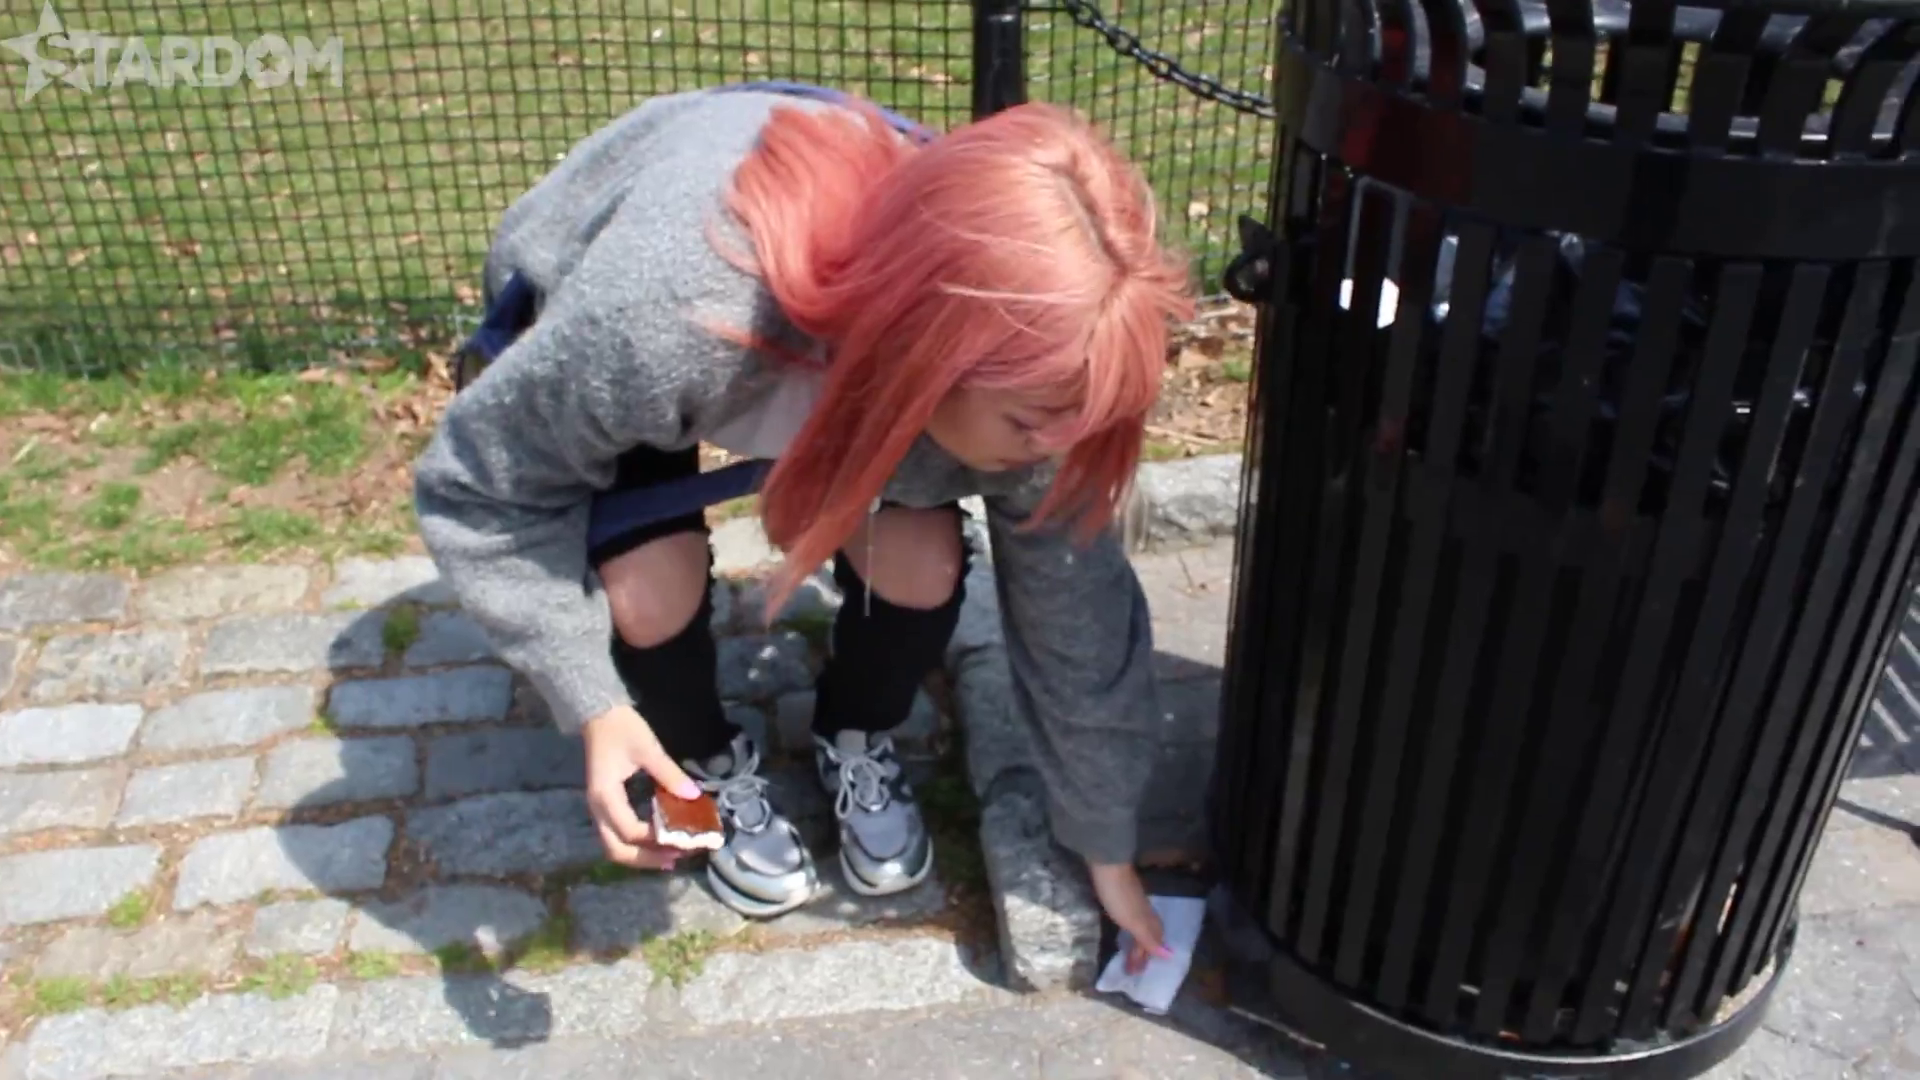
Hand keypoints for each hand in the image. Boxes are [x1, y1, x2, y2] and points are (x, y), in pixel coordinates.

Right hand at [580, 703, 702, 870]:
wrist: (599, 712)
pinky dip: (636, 845)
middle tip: (675, 858)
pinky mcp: (605, 805)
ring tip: (669, 857)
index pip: (629, 830)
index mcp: (605, 796)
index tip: (683, 839)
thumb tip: (694, 796)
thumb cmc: (622, 728)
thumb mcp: (648, 748)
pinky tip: (656, 843)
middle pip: (615, 850)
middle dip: (645, 859)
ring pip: (614, 846)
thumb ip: (669, 774)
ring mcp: (599, 808)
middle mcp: (597, 808)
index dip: (655, 839)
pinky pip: (617, 835)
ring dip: (640, 856)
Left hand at [1088, 861, 1173, 974]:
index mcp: (1149, 921)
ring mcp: (1134, 904)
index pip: (1154, 943)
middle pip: (1148, 936)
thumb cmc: (1120, 897)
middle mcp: (1145, 913)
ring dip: (1135, 942)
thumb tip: (1171, 956)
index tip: (1138, 972)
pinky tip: (1124, 928)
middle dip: (1142, 953)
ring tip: (1128, 953)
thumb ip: (1149, 939)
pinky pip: (1130, 920)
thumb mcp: (1134, 922)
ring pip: (1140, 928)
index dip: (1147, 957)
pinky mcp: (1122, 896)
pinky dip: (1129, 930)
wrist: (1107, 866)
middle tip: (1131, 968)